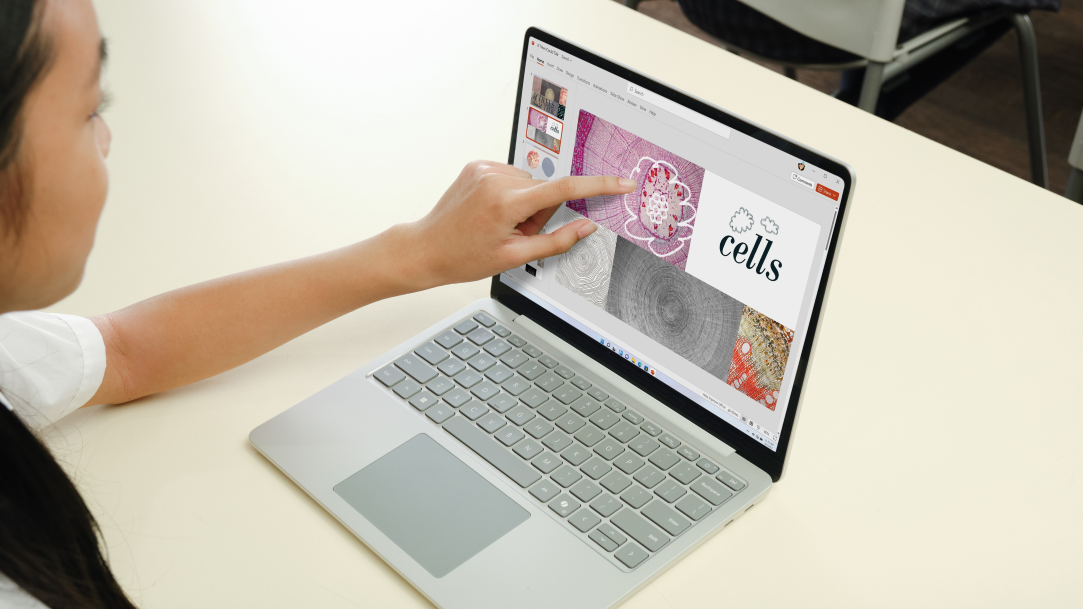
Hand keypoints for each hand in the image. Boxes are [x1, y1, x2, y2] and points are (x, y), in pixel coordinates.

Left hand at [398, 160, 635, 289]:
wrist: (425, 248)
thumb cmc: (464, 258)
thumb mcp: (515, 257)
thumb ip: (557, 240)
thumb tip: (586, 226)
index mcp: (507, 202)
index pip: (565, 189)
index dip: (599, 186)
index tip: (621, 183)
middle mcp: (496, 178)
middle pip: (545, 190)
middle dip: (540, 212)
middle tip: (515, 233)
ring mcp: (484, 168)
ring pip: (530, 183)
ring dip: (525, 203)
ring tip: (500, 224)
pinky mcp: (477, 164)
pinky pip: (512, 176)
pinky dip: (511, 194)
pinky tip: (492, 211)